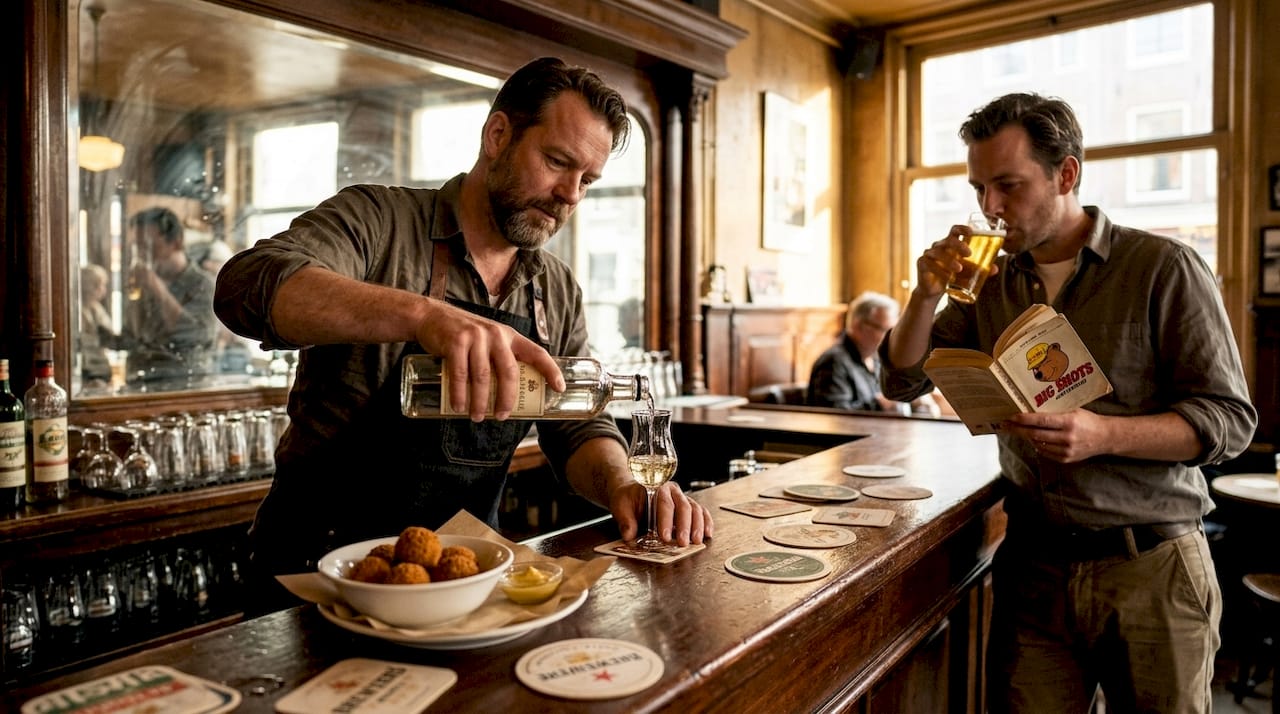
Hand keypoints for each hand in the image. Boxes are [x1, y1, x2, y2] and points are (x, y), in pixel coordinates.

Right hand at [413, 300, 564, 420]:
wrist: (431, 317)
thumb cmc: (463, 336)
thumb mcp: (488, 341)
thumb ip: (498, 359)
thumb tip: (507, 395)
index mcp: (509, 336)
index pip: (536, 353)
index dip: (551, 370)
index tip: (560, 388)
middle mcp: (496, 335)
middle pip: (509, 372)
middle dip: (507, 399)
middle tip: (502, 416)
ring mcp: (476, 337)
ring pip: (483, 378)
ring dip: (480, 402)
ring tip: (477, 417)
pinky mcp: (456, 342)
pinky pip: (460, 375)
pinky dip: (459, 394)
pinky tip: (459, 407)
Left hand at [609, 480, 712, 546]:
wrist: (632, 493)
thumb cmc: (628, 499)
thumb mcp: (621, 506)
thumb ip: (625, 521)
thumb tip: (629, 536)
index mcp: (657, 488)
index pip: (664, 503)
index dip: (666, 521)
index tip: (665, 536)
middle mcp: (673, 491)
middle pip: (683, 506)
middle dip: (684, 526)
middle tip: (682, 543)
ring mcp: (683, 498)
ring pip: (695, 509)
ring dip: (697, 526)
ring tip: (696, 542)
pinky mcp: (689, 506)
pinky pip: (701, 512)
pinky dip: (706, 522)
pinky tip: (707, 534)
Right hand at [915, 223, 1000, 296]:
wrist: (934, 290)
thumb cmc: (952, 276)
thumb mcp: (967, 272)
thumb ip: (979, 269)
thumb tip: (995, 269)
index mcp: (951, 244)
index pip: (955, 230)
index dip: (963, 229)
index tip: (972, 232)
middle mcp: (939, 246)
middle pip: (948, 240)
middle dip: (959, 245)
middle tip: (969, 254)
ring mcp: (929, 254)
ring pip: (939, 252)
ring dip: (950, 261)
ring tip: (959, 269)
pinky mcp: (922, 263)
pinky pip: (930, 264)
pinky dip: (940, 271)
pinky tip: (948, 278)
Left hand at [1002, 409, 1108, 462]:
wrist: (1106, 437)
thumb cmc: (1088, 420)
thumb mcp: (1073, 411)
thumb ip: (1055, 412)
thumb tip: (1031, 410)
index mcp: (1069, 422)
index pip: (1041, 420)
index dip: (1024, 419)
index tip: (1011, 416)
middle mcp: (1067, 437)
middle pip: (1035, 434)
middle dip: (1018, 429)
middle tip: (1006, 425)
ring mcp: (1066, 450)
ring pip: (1038, 444)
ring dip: (1026, 437)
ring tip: (1018, 430)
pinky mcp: (1066, 459)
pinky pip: (1045, 452)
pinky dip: (1037, 445)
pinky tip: (1034, 439)